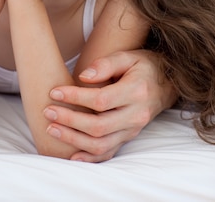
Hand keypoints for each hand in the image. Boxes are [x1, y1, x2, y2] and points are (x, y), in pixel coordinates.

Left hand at [44, 50, 176, 161]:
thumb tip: (83, 77)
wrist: (167, 82)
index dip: (75, 97)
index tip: (54, 92)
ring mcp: (133, 129)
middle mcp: (136, 115)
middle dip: (69, 121)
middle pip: (98, 126)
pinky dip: (90, 157)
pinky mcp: (129, 137)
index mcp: (136, 92)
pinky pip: (109, 152)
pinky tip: (71, 155)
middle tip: (48, 111)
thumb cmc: (143, 65)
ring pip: (102, 144)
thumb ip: (105, 64)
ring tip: (51, 128)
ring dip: (73, 139)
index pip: (100, 100)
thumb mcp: (127, 56)